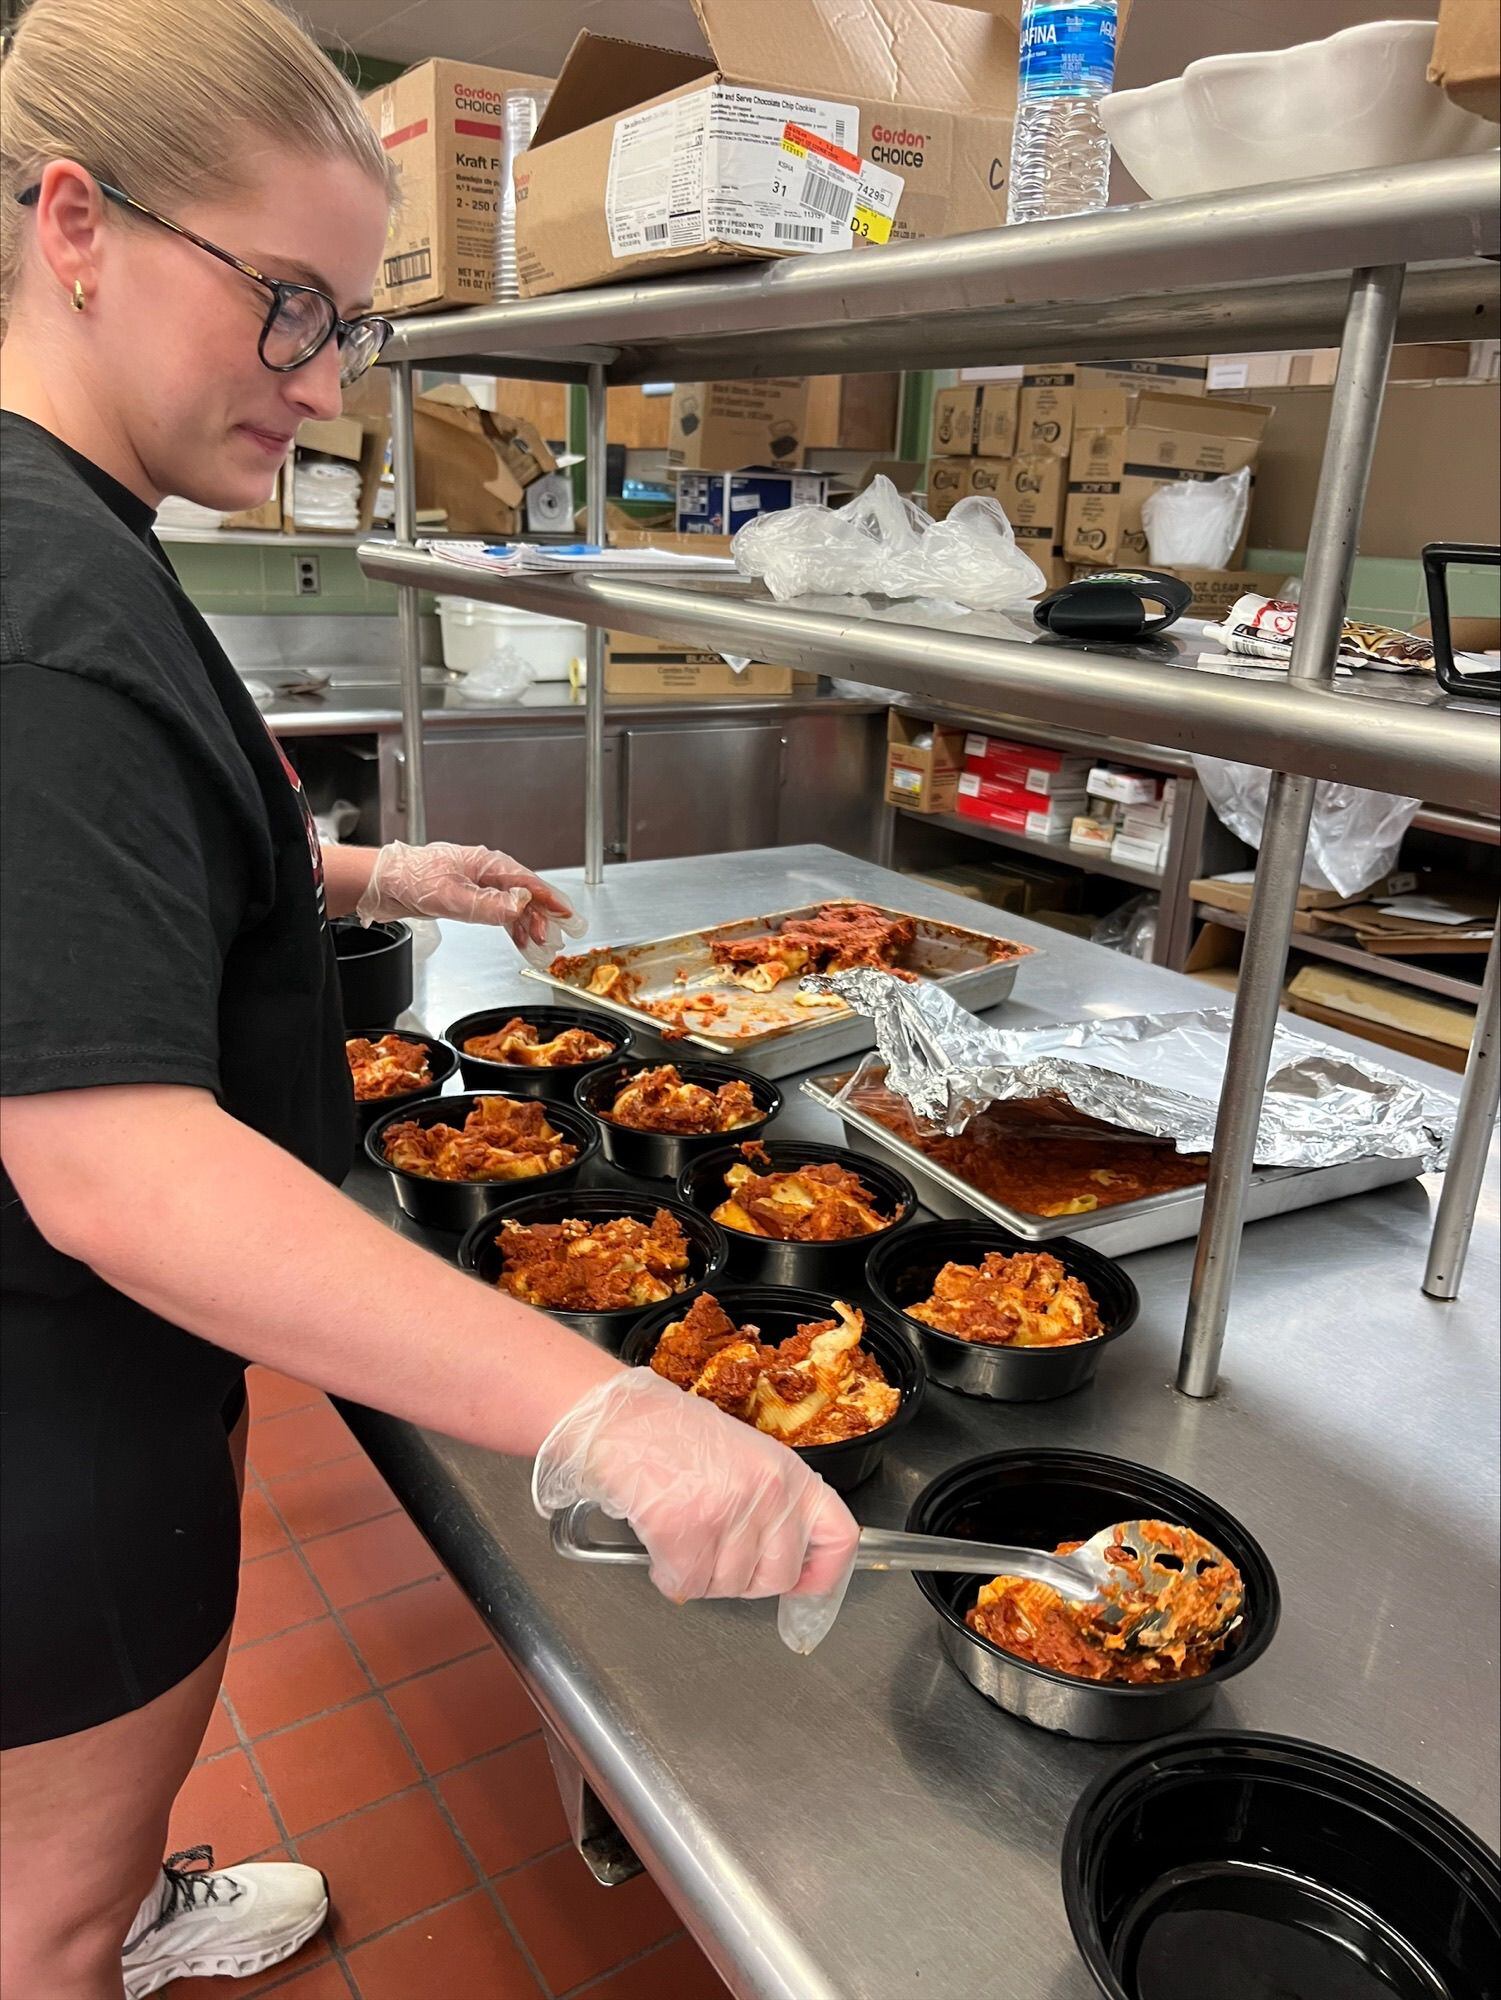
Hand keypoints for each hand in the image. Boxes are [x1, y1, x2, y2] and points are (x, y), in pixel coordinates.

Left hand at [355, 841, 573, 946]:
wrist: (382, 883)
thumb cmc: (410, 878)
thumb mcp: (451, 896)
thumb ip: (488, 905)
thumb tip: (518, 909)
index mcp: (486, 863)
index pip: (527, 882)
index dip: (549, 899)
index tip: (567, 913)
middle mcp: (484, 871)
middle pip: (523, 894)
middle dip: (541, 916)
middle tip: (554, 937)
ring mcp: (476, 883)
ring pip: (512, 904)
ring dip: (526, 924)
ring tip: (538, 944)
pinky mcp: (467, 896)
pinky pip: (497, 911)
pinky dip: (510, 925)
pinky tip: (517, 939)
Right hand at [532, 1370, 859, 1654]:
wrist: (623, 1419)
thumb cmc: (675, 1435)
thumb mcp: (746, 1457)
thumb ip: (771, 1506)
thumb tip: (784, 1566)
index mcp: (790, 1473)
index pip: (838, 1537)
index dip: (825, 1573)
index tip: (805, 1586)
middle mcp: (769, 1492)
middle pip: (778, 1577)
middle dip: (745, 1580)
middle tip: (716, 1554)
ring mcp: (729, 1511)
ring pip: (729, 1587)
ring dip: (701, 1573)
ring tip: (682, 1532)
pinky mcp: (686, 1529)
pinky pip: (686, 1584)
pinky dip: (668, 1574)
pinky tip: (660, 1541)